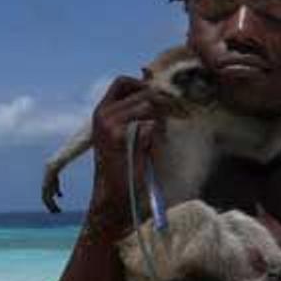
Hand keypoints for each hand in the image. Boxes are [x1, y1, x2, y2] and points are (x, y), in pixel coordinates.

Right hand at [89, 76, 172, 223]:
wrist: (113, 198)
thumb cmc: (127, 170)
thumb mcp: (135, 136)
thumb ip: (144, 116)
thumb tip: (161, 94)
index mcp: (103, 112)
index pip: (124, 82)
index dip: (146, 84)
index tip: (165, 97)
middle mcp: (102, 113)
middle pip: (138, 87)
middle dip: (161, 94)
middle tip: (178, 106)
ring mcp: (107, 122)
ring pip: (145, 100)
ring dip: (165, 108)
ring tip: (176, 120)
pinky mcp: (116, 134)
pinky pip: (147, 118)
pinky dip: (160, 124)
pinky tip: (164, 136)